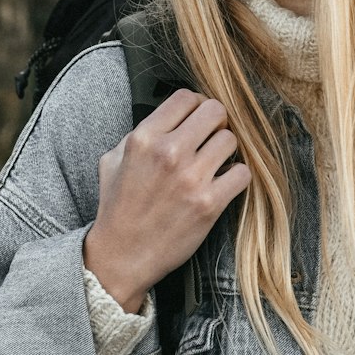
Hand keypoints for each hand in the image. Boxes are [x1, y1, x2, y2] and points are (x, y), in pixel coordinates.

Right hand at [83, 89, 250, 312]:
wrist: (122, 256)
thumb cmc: (118, 209)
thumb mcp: (113, 161)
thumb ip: (138, 134)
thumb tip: (168, 118)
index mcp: (144, 138)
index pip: (186, 97)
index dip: (196, 105)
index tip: (198, 118)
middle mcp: (168, 152)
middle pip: (215, 111)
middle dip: (216, 123)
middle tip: (212, 137)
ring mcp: (191, 178)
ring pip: (231, 140)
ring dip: (226, 150)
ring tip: (216, 163)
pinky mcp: (209, 204)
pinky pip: (242, 173)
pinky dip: (237, 177)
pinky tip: (224, 183)